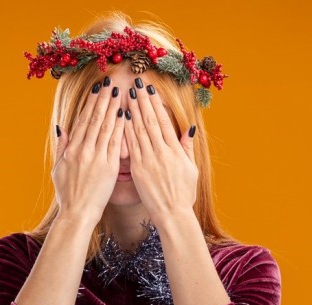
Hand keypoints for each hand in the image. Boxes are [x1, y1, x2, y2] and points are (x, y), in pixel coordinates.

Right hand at [52, 79, 125, 222]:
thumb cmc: (68, 194)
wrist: (77, 213)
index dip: (90, 103)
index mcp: (72, 149)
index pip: (83, 120)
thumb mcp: (59, 168)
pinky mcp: (108, 167)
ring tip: (118, 92)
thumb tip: (62, 128)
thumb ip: (62, 147)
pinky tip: (124, 114)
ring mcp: (96, 158)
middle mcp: (83, 150)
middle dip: (102, 99)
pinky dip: (119, 127)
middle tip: (109, 82)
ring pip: (104, 127)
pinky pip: (115, 143)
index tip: (97, 89)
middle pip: (94, 119)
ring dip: (111, 107)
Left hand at [123, 78, 197, 221]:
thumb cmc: (183, 194)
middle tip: (136, 83)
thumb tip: (189, 128)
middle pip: (149, 121)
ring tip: (126, 94)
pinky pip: (130, 146)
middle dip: (142, 100)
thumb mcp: (191, 169)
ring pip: (138, 130)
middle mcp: (161, 152)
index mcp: (175, 151)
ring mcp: (148, 160)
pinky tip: (120, 118)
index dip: (155, 104)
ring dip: (131, 110)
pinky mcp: (138, 169)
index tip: (150, 90)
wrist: (173, 214)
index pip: (163, 121)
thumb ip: (187, 148)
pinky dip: (125, 130)